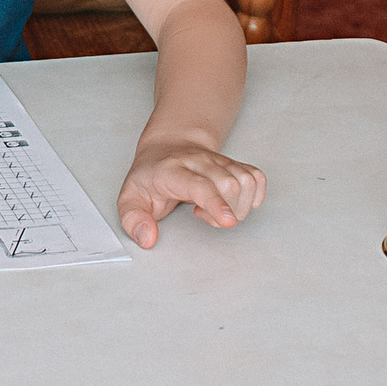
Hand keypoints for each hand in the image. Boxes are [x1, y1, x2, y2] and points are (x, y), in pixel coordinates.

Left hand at [116, 139, 265, 247]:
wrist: (166, 147)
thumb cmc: (150, 176)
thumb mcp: (129, 198)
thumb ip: (132, 219)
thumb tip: (148, 238)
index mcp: (172, 170)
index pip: (199, 184)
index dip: (216, 203)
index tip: (228, 222)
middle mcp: (199, 161)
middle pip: (230, 184)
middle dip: (226, 211)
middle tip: (202, 215)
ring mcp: (219, 160)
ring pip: (246, 182)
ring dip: (239, 206)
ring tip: (215, 209)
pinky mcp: (235, 164)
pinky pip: (257, 178)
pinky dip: (254, 196)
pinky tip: (233, 202)